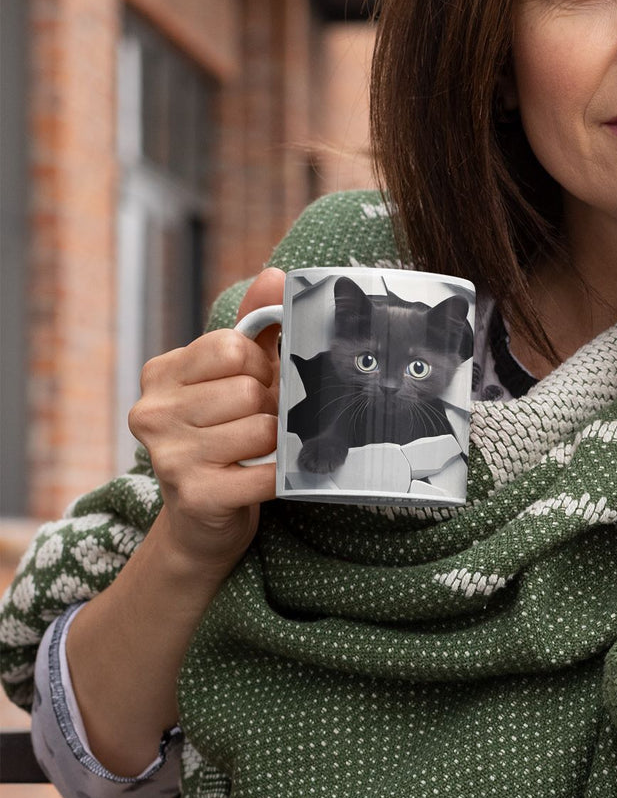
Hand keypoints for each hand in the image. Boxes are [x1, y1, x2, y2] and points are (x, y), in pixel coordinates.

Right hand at [127, 268, 284, 578]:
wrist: (203, 521)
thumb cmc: (224, 436)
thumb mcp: (234, 377)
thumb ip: (255, 326)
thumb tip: (277, 276)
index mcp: (161, 374)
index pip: (234, 347)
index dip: (260, 367)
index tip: (255, 386)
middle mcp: (154, 412)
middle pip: (250, 390)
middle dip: (271, 408)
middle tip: (261, 426)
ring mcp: (169, 456)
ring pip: (263, 429)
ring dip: (277, 443)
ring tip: (261, 451)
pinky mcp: (195, 496)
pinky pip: (266, 474)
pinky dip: (282, 476)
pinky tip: (269, 476)